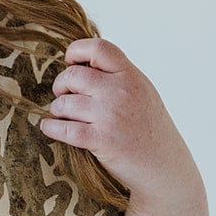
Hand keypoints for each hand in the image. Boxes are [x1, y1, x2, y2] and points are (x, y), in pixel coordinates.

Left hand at [39, 36, 195, 207]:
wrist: (165, 167)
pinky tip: (50, 127)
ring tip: (62, 114)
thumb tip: (82, 65)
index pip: (99, 48)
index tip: (71, 62)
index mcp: (131, 76)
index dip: (77, 51)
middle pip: (73, 76)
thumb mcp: (143, 92)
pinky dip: (51, 127)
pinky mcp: (102, 140)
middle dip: (61, 85)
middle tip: (62, 94)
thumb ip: (118, 76)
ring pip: (65, 103)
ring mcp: (111, 116)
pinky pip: (64, 128)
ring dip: (57, 109)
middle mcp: (121, 92)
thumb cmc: (150, 130)